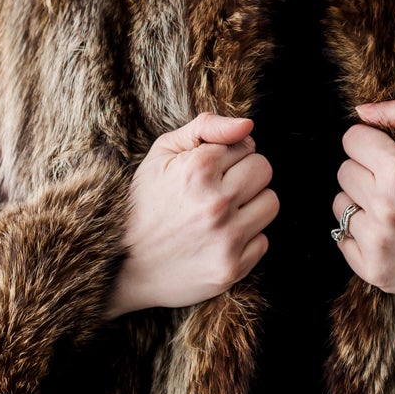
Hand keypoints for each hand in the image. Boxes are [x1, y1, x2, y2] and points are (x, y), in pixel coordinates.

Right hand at [104, 112, 277, 316]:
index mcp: (198, 170)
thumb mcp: (162, 154)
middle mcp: (216, 203)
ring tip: (221, 214)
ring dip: (250, 205)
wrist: (124, 267)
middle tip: (218, 190)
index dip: (226, 155)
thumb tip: (248, 125)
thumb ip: (206, 127)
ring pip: (270, 203)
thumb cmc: (145, 204)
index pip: (246, 144)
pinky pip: (263, 241)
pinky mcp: (232, 268)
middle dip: (244, 174)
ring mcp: (226, 238)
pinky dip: (245, 240)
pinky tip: (217, 240)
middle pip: (263, 169)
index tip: (206, 171)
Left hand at [330, 96, 394, 324]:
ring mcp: (377, 242)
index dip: (372, 142)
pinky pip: (342, 238)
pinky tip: (390, 233)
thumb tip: (362, 111)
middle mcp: (384, 207)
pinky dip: (360, 234)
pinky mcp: (373, 269)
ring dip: (362, 203)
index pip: (352, 139)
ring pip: (340, 204)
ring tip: (394, 209)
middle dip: (367, 172)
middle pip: (344, 171)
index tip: (391, 154)